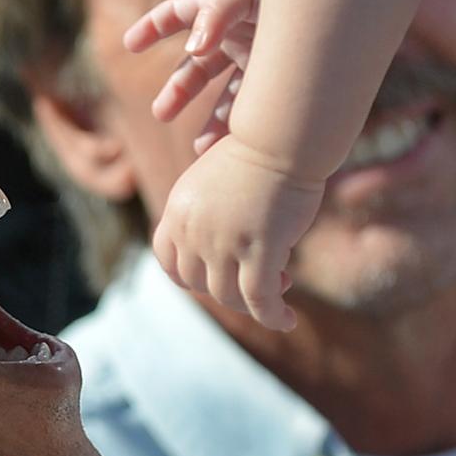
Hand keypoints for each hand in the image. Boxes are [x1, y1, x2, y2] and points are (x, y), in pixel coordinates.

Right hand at [123, 0, 265, 149]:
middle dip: (179, 88)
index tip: (130, 45)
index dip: (154, 26)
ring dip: (212, 119)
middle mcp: (241, 31)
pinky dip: (244, 129)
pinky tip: (235, 150)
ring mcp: (262, 57)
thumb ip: (221, 9)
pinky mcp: (284, 78)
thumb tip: (193, 48)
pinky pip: (257, 107)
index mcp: (228, 4)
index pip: (182, 11)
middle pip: (198, 63)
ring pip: (227, 93)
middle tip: (162, 113)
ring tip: (201, 148)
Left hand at [150, 135, 321, 329]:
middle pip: (199, 283)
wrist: (281, 135)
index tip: (215, 276)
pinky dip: (273, 316)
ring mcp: (223, 242)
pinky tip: (287, 319)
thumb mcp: (215, 179)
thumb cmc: (258, 150)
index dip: (190, 276)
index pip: (168, 260)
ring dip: (254, 302)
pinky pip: (260, 299)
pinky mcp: (259, 249)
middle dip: (228, 288)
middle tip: (262, 277)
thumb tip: (217, 241)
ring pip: (229, 296)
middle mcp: (193, 230)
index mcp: (178, 210)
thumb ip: (206, 210)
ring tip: (281, 287)